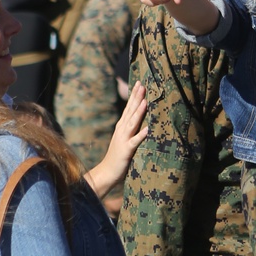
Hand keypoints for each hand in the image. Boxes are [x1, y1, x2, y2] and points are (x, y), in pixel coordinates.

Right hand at [84, 83, 148, 198]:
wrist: (107, 172)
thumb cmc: (118, 157)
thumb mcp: (125, 139)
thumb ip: (132, 129)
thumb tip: (142, 120)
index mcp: (122, 127)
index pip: (129, 108)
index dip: (134, 96)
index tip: (139, 83)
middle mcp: (122, 130)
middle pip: (130, 111)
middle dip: (136, 97)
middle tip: (142, 84)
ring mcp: (123, 139)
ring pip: (132, 122)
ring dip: (139, 112)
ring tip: (145, 100)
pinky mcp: (126, 150)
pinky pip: (135, 142)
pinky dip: (141, 135)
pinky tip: (148, 129)